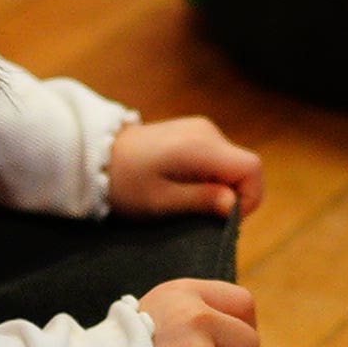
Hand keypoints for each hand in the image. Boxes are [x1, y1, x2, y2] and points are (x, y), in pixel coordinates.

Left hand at [107, 114, 260, 216]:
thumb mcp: (160, 202)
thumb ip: (201, 200)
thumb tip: (234, 204)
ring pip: (232, 163)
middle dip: (233, 195)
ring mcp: (201, 128)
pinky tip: (183, 186)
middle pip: (244, 167)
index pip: (251, 168)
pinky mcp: (194, 132)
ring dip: (220, 186)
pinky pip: (218, 157)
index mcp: (201, 147)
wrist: (96, 157)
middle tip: (201, 215)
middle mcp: (207, 131)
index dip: (248, 198)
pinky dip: (211, 176)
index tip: (223, 218)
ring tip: (187, 200)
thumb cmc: (125, 184)